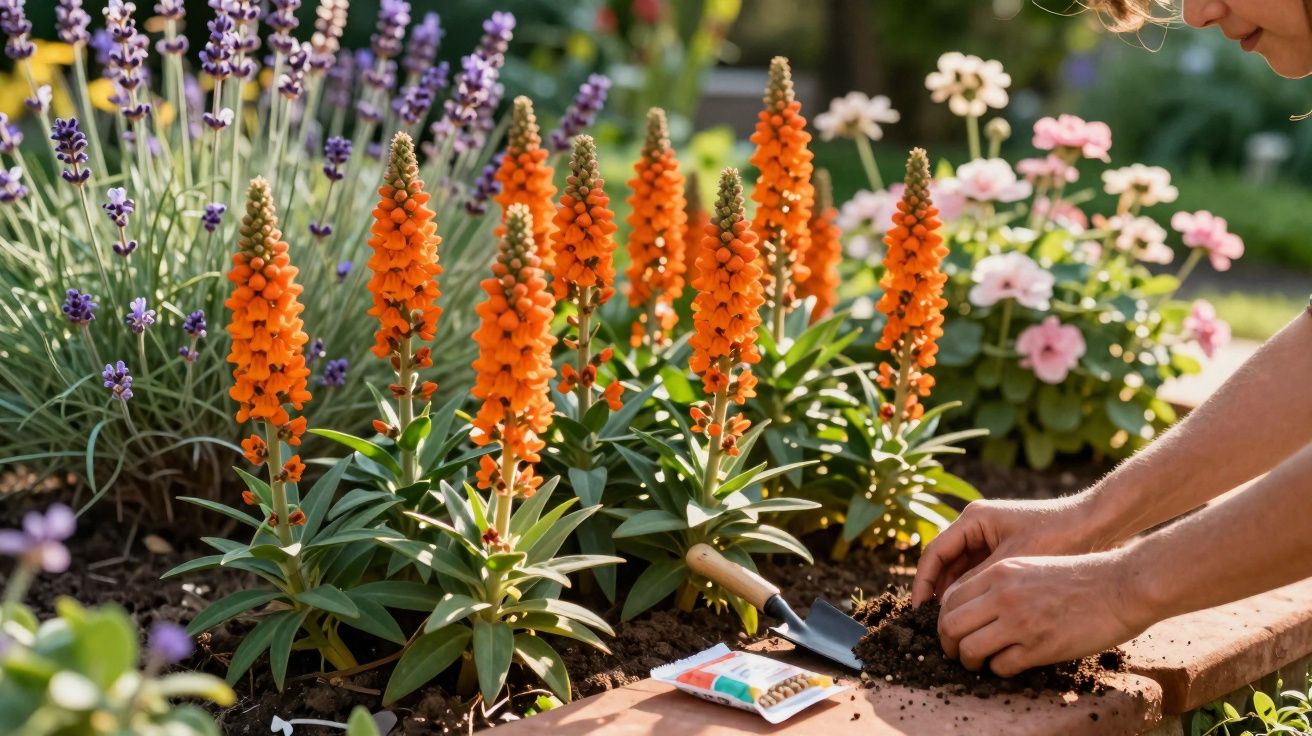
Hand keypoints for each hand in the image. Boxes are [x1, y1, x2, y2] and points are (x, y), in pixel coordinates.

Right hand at [911, 496, 1110, 606]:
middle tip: (932, 624)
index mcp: (973, 519)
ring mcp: (990, 536)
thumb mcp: (1011, 565)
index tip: (918, 611)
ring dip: (954, 595)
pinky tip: (973, 617)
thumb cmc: (1057, 538)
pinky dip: (973, 593)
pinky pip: (978, 573)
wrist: (1096, 525)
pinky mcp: (1003, 548)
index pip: (934, 553)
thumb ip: (976, 583)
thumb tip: (946, 608)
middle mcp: (976, 525)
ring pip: (960, 570)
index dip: (923, 583)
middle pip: (944, 562)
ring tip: (950, 625)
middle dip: (936, 593)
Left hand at [935, 551, 1151, 675]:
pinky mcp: (1039, 646)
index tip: (952, 630)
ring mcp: (1020, 622)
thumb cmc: (1080, 577)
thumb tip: (974, 608)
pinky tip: (1009, 665)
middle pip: (950, 625)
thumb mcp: (1030, 566)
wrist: (1120, 585)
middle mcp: (1003, 595)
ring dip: (969, 662)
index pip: (950, 599)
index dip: (944, 619)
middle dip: (948, 644)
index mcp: (999, 573)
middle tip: (956, 652)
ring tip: (978, 664)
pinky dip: (999, 670)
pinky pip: (1001, 666)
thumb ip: (1000, 583)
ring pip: (969, 649)